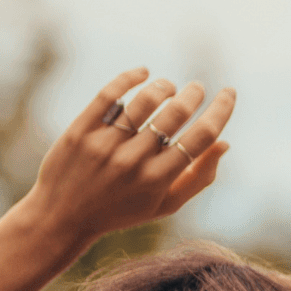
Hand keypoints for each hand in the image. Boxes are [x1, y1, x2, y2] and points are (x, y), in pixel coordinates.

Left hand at [21, 68, 234, 247]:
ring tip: (170, 87)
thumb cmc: (121, 211)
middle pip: (176, 113)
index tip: (229, 92)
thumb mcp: (165, 204)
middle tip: (197, 88)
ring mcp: (104, 145)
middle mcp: (133, 161)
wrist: (61, 217)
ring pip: (145, 100)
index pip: (202, 136)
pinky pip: (109, 95)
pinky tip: (143, 73)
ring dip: (165, 86)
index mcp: (159, 179)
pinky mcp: (80, 131)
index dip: (221, 109)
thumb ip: (200, 177)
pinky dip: (130, 77)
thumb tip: (225, 143)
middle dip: (195, 93)